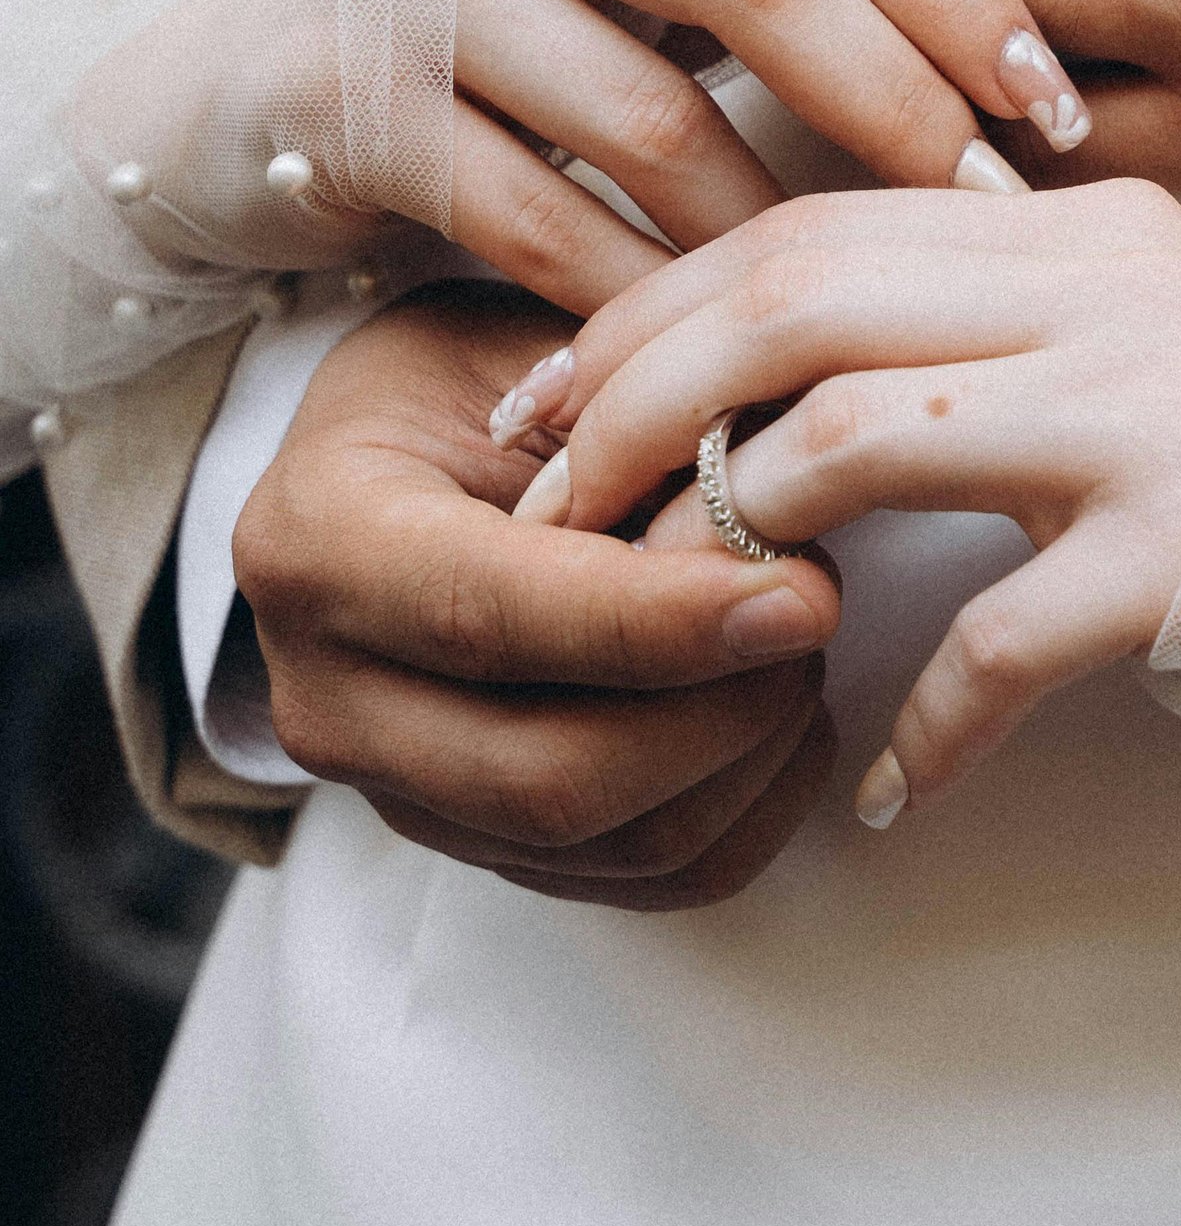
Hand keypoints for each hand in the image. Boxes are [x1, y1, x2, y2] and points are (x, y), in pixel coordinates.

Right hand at [96, 0, 1088, 323]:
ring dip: (783, 221)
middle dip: (902, 99)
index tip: (1051, 89)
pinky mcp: (334, 101)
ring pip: (651, 113)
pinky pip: (541, 220)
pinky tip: (721, 338)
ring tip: (869, 284)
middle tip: (994, 198)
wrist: (215, 72)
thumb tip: (1022, 15)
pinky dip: (647, 287)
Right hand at [232, 284, 844, 905]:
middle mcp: (328, 695)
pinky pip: (645, 880)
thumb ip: (635, 414)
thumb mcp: (531, 345)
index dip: (658, 621)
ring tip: (800, 644)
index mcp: (317, 539)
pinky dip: (749, 809)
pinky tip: (784, 714)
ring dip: (749, 757)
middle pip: (549, 775)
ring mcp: (398, 792)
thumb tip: (780, 491)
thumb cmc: (473, 382)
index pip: (492, 617)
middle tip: (818, 606)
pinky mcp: (476, 846)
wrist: (398, 459)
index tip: (801, 590)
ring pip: (612, 843)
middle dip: (723, 708)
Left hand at [533, 183, 1180, 820]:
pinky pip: (990, 635)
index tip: (554, 403)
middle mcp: (1125, 286)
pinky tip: (889, 786)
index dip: (658, 308)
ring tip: (672, 628)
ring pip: (856, 424)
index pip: (821, 223)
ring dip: (726, 537)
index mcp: (1101, 230)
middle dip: (637, 399)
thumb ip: (1027, 346)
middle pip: (800, 293)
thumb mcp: (1178, 379)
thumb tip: (813, 382)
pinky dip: (920, 720)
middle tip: (547, 506)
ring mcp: (1166, 409)